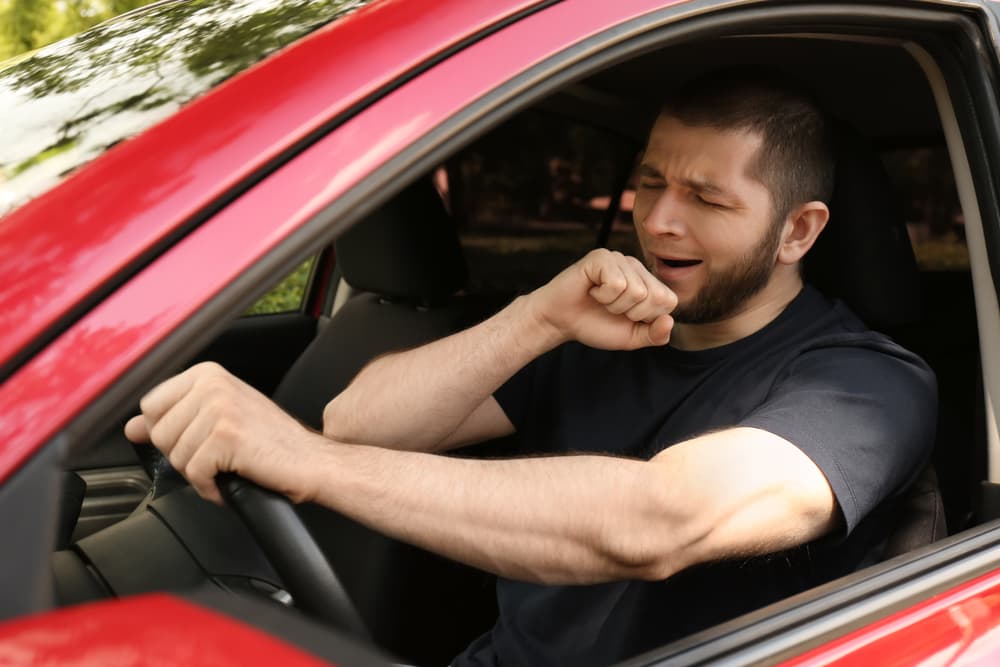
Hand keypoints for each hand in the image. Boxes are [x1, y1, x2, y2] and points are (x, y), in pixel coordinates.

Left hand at [124, 362, 322, 504]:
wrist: (310, 461)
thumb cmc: (272, 442)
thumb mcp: (218, 419)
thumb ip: (173, 418)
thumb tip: (131, 427)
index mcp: (208, 374)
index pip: (150, 406)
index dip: (170, 432)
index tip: (198, 439)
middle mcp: (212, 384)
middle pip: (158, 433)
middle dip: (184, 455)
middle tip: (219, 455)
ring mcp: (220, 408)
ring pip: (175, 456)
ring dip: (200, 473)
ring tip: (228, 466)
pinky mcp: (226, 437)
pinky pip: (194, 473)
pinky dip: (209, 487)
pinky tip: (230, 480)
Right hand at [526, 249, 676, 349]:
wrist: (560, 321)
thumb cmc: (594, 324)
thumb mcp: (630, 337)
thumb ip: (654, 335)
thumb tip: (669, 321)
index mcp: (647, 282)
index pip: (669, 301)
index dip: (647, 317)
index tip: (625, 316)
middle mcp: (636, 267)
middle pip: (655, 296)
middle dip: (631, 312)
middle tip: (610, 308)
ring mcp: (619, 259)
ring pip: (636, 291)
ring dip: (613, 305)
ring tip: (599, 299)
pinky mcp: (601, 257)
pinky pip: (617, 283)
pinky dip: (602, 296)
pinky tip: (591, 290)